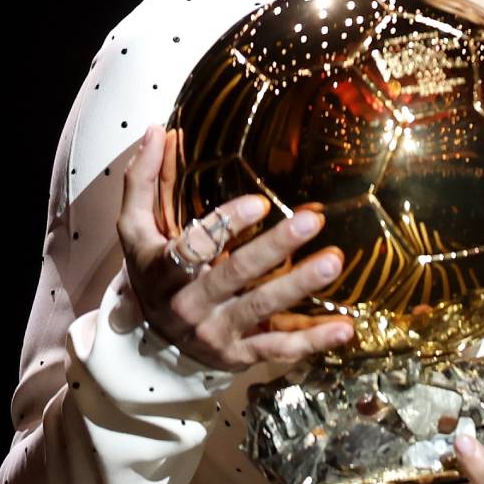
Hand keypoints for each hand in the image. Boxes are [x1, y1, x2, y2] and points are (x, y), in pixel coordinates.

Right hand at [117, 125, 356, 368]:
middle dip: (273, 248)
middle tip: (312, 219)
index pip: (191, 247)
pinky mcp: (240, 354)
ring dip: (299, 285)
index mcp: (164, 271)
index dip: (223, 226)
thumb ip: (144, 182)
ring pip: (260, 310)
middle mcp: (189, 304)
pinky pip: (278, 349)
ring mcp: (216, 332)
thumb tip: (156, 130)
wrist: (151, 341)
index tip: (259, 203)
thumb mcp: (137, 231)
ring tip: (334, 261)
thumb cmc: (155, 269)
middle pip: (233, 275)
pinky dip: (312, 341)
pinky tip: (345, 328)